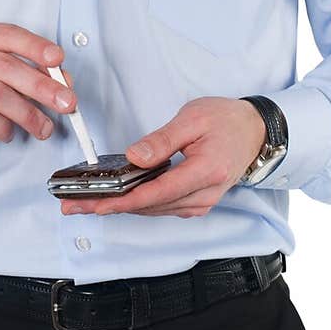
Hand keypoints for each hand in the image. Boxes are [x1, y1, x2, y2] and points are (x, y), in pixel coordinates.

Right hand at [0, 20, 76, 165]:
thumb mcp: (8, 82)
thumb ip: (35, 75)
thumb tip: (64, 80)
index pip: (7, 34)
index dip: (35, 47)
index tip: (59, 59)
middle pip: (5, 65)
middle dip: (41, 86)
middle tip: (67, 103)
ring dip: (27, 113)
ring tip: (43, 128)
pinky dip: (2, 127)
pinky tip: (9, 132)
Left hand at [59, 97, 266, 218]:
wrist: (255, 131)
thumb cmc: (227, 121)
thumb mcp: (193, 119)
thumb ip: (163, 140)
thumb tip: (135, 157)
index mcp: (206, 172)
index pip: (157, 193)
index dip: (123, 201)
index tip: (96, 203)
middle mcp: (205, 194)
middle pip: (150, 207)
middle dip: (110, 207)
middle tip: (75, 204)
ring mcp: (201, 201)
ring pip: (155, 210)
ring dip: (120, 208)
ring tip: (87, 203)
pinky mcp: (196, 202)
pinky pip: (163, 207)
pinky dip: (138, 204)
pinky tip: (117, 199)